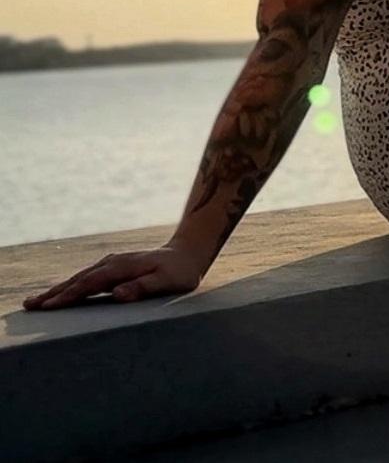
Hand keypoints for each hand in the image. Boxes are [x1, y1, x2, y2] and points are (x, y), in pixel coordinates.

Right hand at [22, 244, 205, 310]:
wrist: (188, 253)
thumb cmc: (180, 272)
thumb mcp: (167, 282)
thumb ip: (143, 287)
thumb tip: (118, 293)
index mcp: (122, 267)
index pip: (90, 283)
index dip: (69, 295)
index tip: (49, 307)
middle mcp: (113, 263)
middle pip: (78, 280)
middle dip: (54, 293)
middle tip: (28, 305)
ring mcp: (112, 264)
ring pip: (80, 278)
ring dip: (58, 289)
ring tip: (36, 301)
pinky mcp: (114, 268)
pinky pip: (87, 278)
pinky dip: (71, 286)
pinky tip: (61, 294)